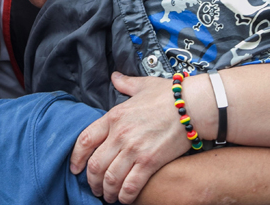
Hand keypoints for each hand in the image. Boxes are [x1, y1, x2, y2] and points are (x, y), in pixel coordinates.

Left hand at [70, 73, 189, 203]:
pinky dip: (125, 196)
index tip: (75, 168)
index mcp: (114, 117)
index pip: (85, 140)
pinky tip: (125, 199)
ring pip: (110, 178)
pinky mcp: (150, 161)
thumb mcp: (143, 85)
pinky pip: (131, 185)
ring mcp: (134, 149)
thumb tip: (115, 77)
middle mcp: (120, 134)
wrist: (193, 104)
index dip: (76, 158)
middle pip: (95, 165)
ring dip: (107, 191)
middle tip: (95, 187)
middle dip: (92, 181)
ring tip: (109, 196)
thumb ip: (125, 83)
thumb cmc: (170, 95)